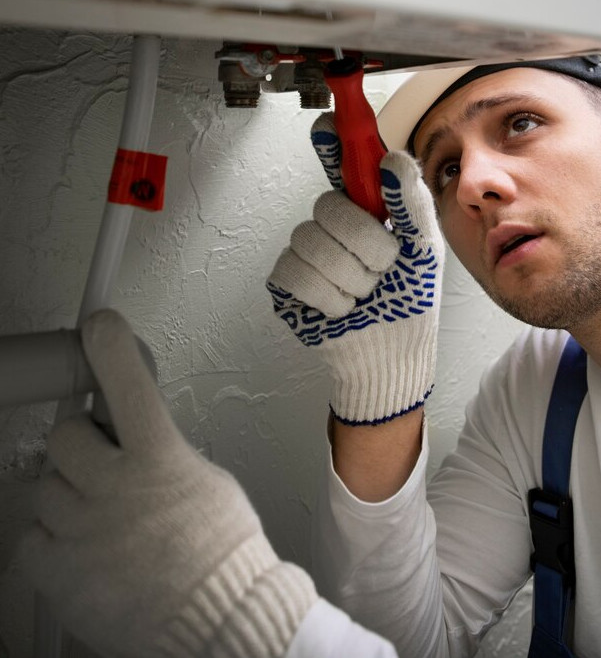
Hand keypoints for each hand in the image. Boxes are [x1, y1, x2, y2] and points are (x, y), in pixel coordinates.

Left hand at [20, 309, 315, 657]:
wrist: (220, 623)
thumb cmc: (222, 555)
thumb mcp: (205, 479)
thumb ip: (164, 451)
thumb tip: (137, 435)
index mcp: (160, 457)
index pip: (126, 380)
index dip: (109, 344)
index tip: (100, 325)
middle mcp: (116, 486)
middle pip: (64, 434)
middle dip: (80, 444)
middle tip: (100, 462)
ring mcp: (84, 530)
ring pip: (44, 485)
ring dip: (67, 494)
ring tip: (98, 517)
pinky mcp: (61, 572)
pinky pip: (31, 537)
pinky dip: (50, 540)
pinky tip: (81, 547)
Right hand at [266, 113, 443, 424]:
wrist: (393, 356)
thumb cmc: (411, 300)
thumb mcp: (424, 248)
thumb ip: (411, 202)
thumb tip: (391, 160)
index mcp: (364, 208)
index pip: (339, 164)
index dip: (331, 142)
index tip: (329, 126)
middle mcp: (330, 225)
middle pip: (328, 206)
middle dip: (365, 242)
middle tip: (383, 266)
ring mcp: (305, 252)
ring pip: (312, 241)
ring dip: (351, 276)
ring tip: (365, 292)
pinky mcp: (287, 283)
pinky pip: (295, 272)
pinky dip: (329, 296)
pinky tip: (342, 307)